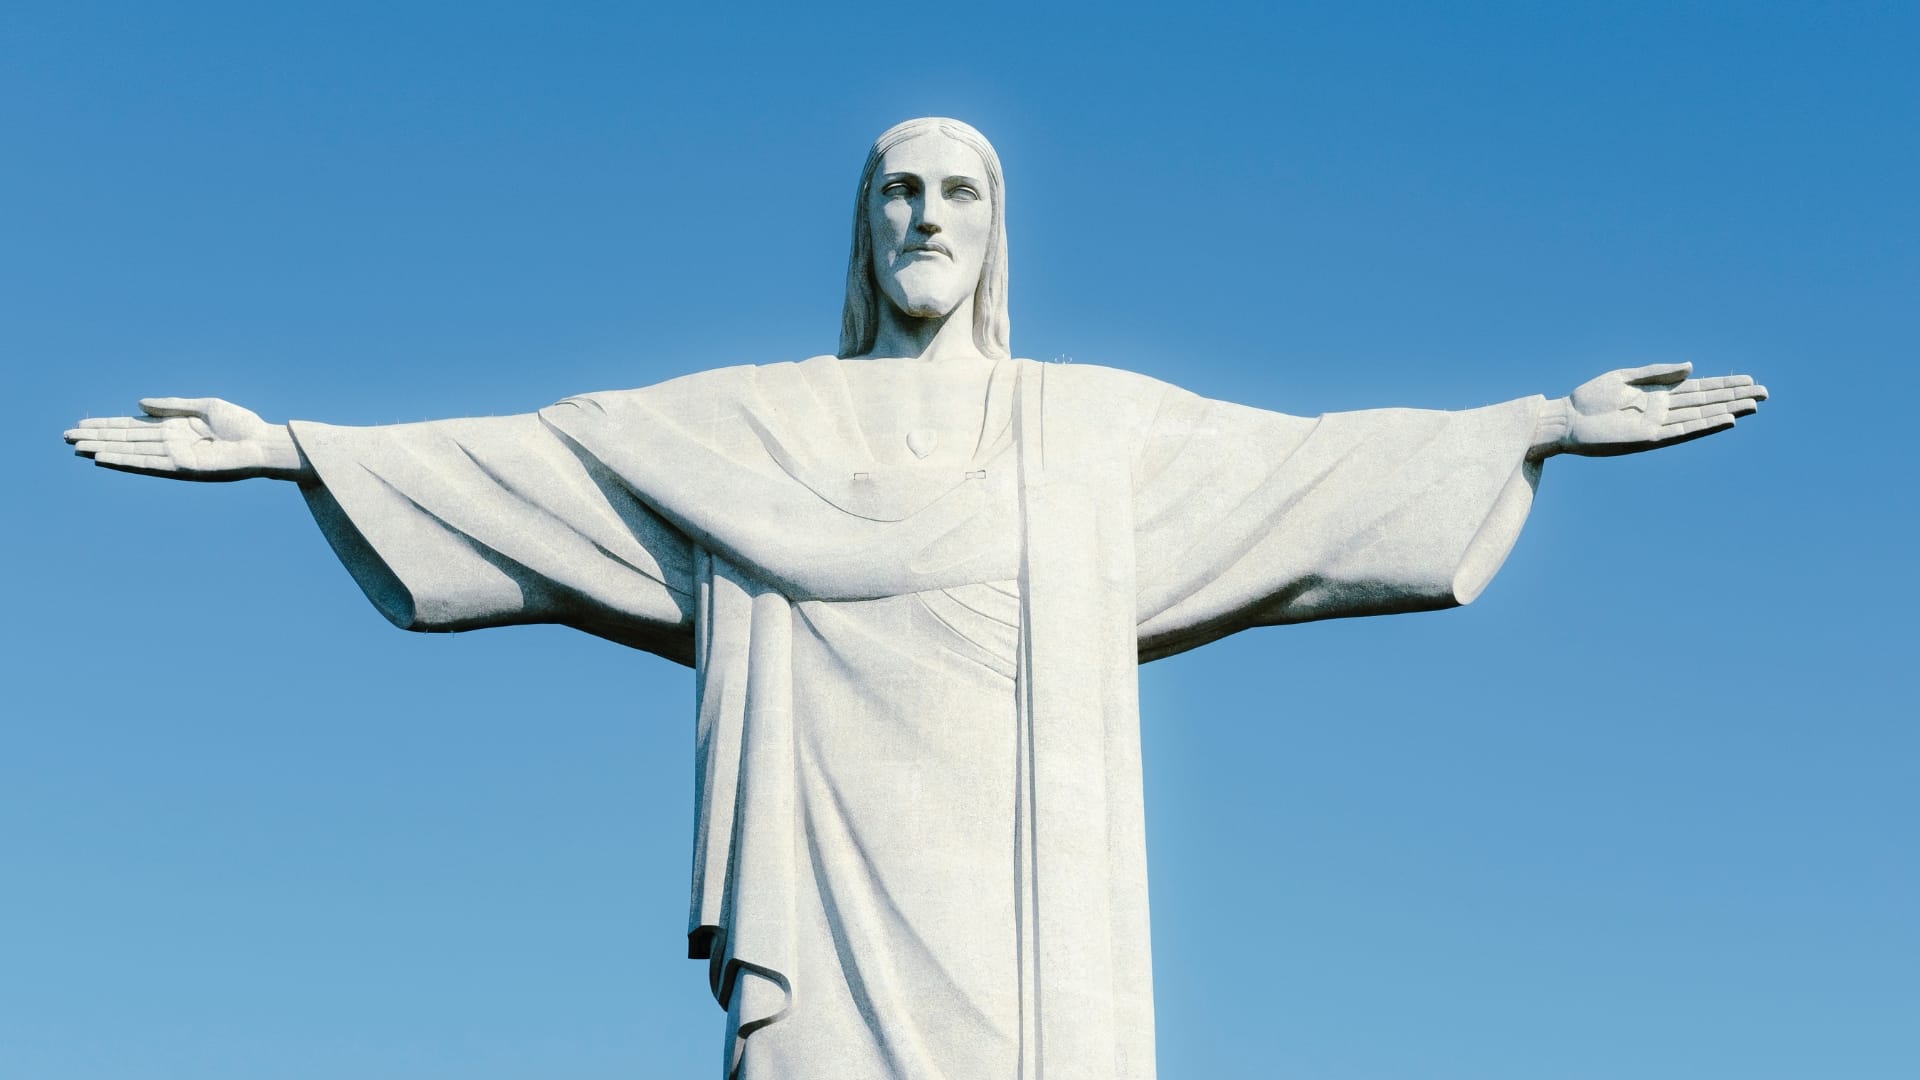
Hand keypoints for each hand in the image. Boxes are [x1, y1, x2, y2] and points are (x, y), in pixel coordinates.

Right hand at [65, 397, 311, 481]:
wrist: (263, 443)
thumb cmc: (241, 425)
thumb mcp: (204, 407)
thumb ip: (171, 405)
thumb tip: (138, 403)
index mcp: (174, 428)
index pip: (132, 427)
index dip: (107, 425)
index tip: (81, 425)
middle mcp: (170, 444)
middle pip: (125, 439)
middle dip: (97, 437)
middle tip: (65, 437)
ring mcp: (173, 457)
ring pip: (130, 452)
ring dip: (103, 449)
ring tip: (76, 447)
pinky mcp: (181, 468)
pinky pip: (147, 464)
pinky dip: (125, 461)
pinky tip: (103, 458)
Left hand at [1555, 362, 1766, 457]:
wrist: (1566, 419)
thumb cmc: (1590, 398)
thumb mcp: (1625, 377)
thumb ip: (1658, 372)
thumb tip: (1692, 367)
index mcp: (1658, 395)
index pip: (1699, 389)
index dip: (1724, 384)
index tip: (1749, 379)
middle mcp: (1663, 411)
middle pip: (1707, 402)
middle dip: (1734, 397)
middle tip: (1765, 392)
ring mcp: (1659, 425)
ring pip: (1701, 416)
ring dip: (1727, 411)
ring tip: (1753, 405)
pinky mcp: (1649, 438)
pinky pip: (1683, 431)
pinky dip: (1705, 425)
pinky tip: (1726, 418)